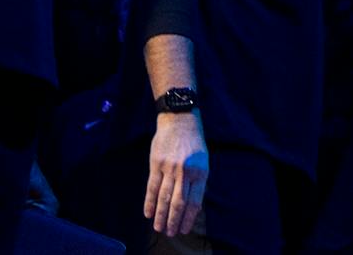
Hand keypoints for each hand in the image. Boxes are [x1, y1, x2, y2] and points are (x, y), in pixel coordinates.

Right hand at [145, 112, 208, 237]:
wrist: (179, 120)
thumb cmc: (194, 142)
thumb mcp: (203, 161)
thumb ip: (198, 182)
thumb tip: (193, 206)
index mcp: (200, 173)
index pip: (194, 202)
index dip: (188, 218)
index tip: (184, 229)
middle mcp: (185, 172)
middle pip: (178, 203)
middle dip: (173, 221)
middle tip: (170, 233)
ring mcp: (169, 168)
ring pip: (164, 197)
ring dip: (160, 215)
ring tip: (159, 228)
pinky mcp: (156, 164)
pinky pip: (152, 187)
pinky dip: (149, 202)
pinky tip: (148, 213)